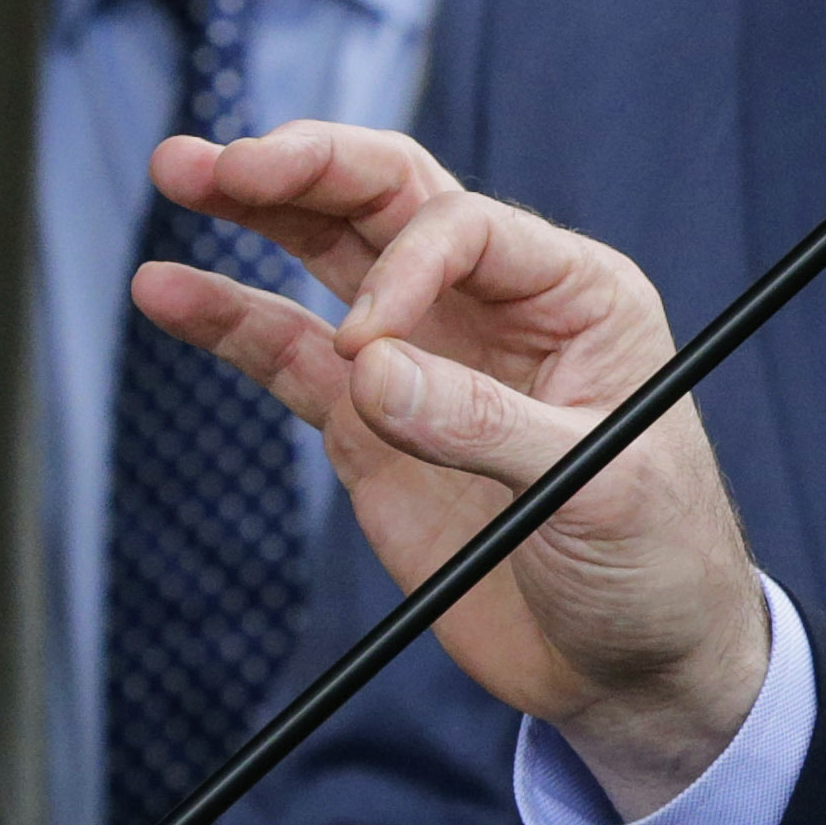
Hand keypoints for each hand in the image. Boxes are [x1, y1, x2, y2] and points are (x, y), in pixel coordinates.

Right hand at [130, 121, 768, 810]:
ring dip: (259, 213)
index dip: (404, 265)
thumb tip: (367, 369)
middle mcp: (500, 310)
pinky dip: (231, 321)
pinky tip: (168, 291)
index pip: (469, 228)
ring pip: (334, 260)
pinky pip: (291, 357)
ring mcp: (429, 363)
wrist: (636, 663)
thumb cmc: (658, 560)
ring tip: (180, 170)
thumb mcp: (600, 488)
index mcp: (579, 297)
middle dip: (309, 170)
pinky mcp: (376, 428)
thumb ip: (483, 425)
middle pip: (392, 204)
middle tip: (219, 161)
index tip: (364, 347)